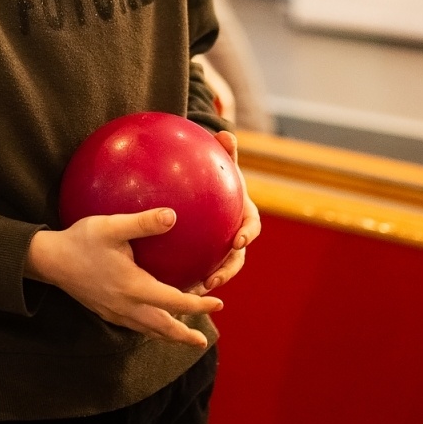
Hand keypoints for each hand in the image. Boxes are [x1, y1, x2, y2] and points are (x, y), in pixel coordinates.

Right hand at [27, 209, 221, 347]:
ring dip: (167, 335)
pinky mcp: (104, 311)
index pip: (174, 302)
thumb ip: (143, 223)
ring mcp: (114, 312)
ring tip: (183, 337)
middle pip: (162, 328)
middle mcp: (126, 306)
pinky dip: (149, 328)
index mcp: (133, 287)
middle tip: (202, 340)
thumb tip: (174, 215)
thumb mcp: (112, 226)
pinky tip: (152, 321)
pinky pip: (133, 326)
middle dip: (184, 335)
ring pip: (147, 330)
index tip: (218, 303)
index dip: (199, 304)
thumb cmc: (81, 240)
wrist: (49, 260)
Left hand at [192, 131, 260, 294]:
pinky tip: (171, 285)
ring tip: (193, 290)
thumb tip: (226, 133)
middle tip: (213, 280)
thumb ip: (224, 151)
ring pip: (220, 269)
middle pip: (237, 258)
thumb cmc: (218, 175)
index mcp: (244, 214)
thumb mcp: (222, 163)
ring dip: (210, 281)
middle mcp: (236, 235)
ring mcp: (222, 248)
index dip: (248, 235)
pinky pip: (200, 267)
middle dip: (228, 272)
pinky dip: (191, 277)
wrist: (209, 190)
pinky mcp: (208, 256)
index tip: (238, 241)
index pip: (251, 226)